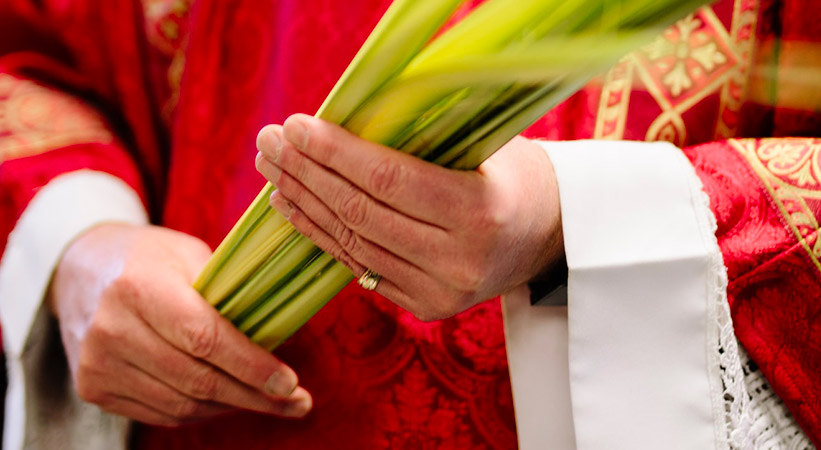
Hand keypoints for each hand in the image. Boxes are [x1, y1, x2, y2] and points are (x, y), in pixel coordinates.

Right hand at [50, 224, 311, 425]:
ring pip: (182, 404)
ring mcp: (97, 364)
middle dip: (254, 396)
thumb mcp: (188, 255)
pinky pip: (161, 413)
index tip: (290, 383)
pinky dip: (201, 411)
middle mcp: (111, 329)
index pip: (205, 338)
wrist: (78, 269)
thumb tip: (280, 338)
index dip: (252, 366)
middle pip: (197, 379)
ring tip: (269, 402)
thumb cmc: (148, 258)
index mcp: (138, 286)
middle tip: (296, 403)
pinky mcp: (93, 388)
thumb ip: (227, 294)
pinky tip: (228, 401)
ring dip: (232, 407)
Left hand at [254, 114, 563, 320]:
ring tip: (272, 169)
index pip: (389, 180)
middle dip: (307, 174)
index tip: (297, 125)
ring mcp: (439, 291)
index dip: (336, 153)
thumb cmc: (514, 174)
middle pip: (362, 213)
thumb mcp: (485, 146)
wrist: (550, 235)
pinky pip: (358, 266)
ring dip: (304, 203)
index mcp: (480, 212)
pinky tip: (292, 206)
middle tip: (270, 141)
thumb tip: (342, 120)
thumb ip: (425, 140)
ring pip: (352, 243)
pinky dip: (320, 234)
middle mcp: (458, 259)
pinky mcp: (424, 307)